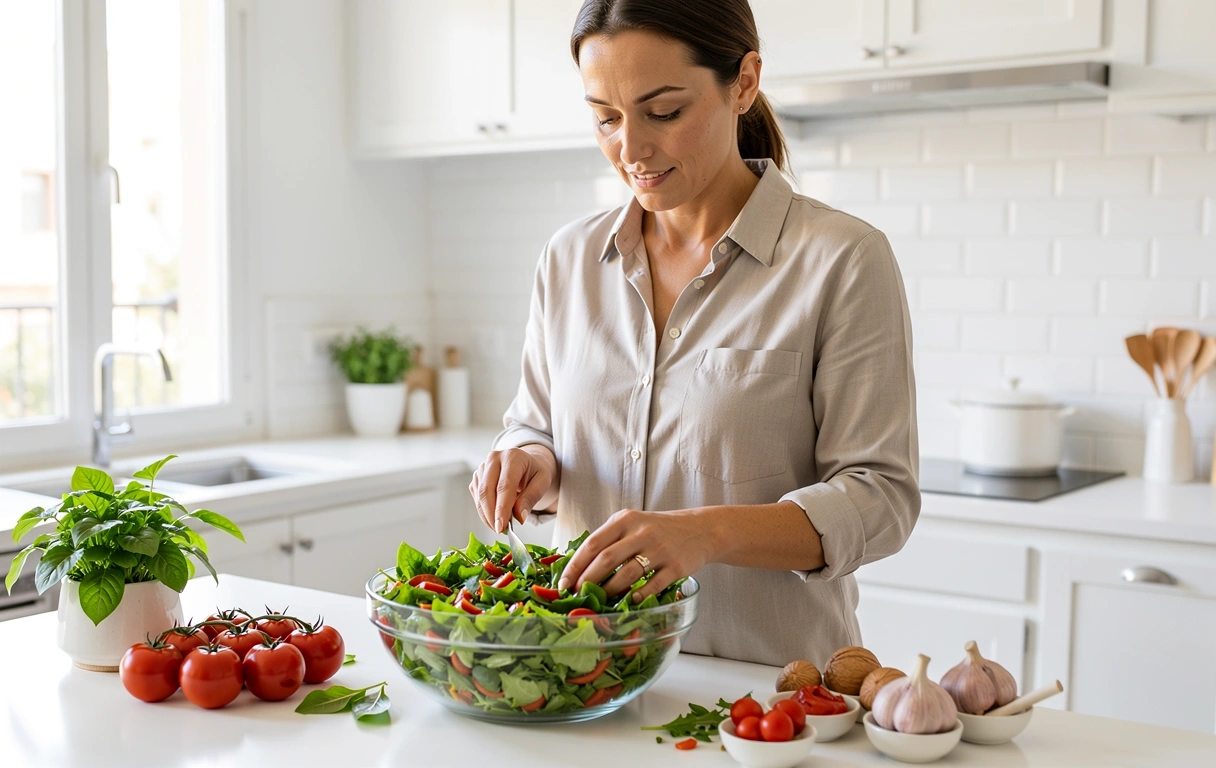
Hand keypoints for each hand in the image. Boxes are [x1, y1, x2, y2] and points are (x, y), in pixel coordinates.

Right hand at [469, 446, 555, 532]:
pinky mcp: (477, 477)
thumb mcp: (542, 482)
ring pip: (479, 496)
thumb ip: (531, 498)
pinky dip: (484, 511)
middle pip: (487, 490)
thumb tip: (519, 517)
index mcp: (512, 457)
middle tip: (501, 531)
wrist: (526, 462)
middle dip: (491, 515)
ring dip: (487, 515)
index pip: (504, 486)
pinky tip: (495, 517)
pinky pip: (477, 497)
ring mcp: (483, 467)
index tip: (501, 527)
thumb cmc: (535, 472)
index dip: (501, 508)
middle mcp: (494, 458)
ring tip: (500, 527)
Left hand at [557, 507, 715, 601]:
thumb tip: (576, 566)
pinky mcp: (675, 566)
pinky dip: (637, 596)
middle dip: (587, 580)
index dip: (575, 565)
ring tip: (600, 600)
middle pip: (606, 559)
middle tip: (577, 595)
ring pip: (627, 574)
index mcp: (625, 520)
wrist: (700, 529)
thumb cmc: (658, 529)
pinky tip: (629, 601)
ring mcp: (660, 549)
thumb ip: (609, 539)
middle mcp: (641, 532)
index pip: (593, 543)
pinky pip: (652, 585)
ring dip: (609, 591)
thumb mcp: (632, 523)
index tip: (563, 583)